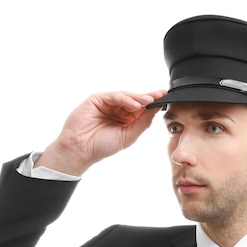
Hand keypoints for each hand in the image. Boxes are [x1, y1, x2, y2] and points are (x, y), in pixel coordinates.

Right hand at [35, 90, 166, 175]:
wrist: (81, 150)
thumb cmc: (102, 146)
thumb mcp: (129, 135)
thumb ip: (142, 122)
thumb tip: (156, 109)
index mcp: (125, 118)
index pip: (141, 108)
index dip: (153, 102)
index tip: (165, 97)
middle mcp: (117, 109)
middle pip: (135, 99)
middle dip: (148, 97)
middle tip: (160, 95)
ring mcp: (106, 104)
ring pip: (125, 96)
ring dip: (138, 98)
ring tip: (148, 101)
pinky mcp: (96, 100)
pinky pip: (113, 96)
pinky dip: (125, 99)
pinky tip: (134, 105)